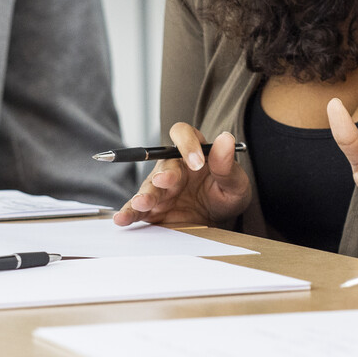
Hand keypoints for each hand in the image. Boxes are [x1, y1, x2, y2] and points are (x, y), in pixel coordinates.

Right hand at [114, 123, 251, 228]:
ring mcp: (160, 188)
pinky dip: (128, 213)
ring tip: (143, 202)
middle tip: (167, 182)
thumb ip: (228, 165)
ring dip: (145, 194)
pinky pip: (136, 209)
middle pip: (162, 163)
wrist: (218, 222)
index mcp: (193, 151)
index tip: (199, 163)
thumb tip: (226, 138)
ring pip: (148, 187)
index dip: (187, 144)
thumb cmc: (226, 195)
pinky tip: (122, 218)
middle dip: (164, 173)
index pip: (183, 134)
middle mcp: (172, 166)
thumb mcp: (236, 184)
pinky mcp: (151, 209)